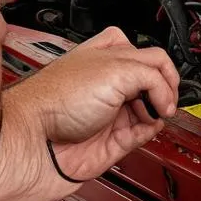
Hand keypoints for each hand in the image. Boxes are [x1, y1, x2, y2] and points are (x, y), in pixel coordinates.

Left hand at [14, 26, 179, 180]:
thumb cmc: (52, 104)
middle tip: (164, 98)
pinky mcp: (112, 141)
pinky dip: (150, 130)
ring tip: (156, 112)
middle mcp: (108, 85)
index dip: (162, 66)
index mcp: (105, 58)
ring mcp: (110, 114)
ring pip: (150, 109)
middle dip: (163, 88)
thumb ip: (149, 75)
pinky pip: (142, 134)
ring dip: (159, 110)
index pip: (146, 55)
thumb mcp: (113, 71)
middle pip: (151, 82)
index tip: (167, 81)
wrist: (33, 145)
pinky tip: (149, 125)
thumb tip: (166, 96)